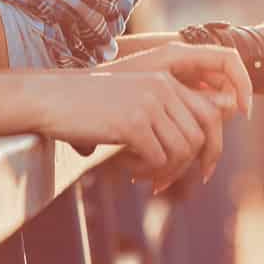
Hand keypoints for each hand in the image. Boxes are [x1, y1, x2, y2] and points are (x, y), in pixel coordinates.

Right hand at [32, 44, 251, 191]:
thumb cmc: (88, 106)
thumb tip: (195, 150)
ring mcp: (149, 104)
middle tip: (161, 183)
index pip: (210, 116)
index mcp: (166, 80)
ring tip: (138, 174)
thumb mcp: (131, 103)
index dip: (213, 148)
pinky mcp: (133, 123)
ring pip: (181, 153)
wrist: (50, 98)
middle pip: (200, 138)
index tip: (204, 172)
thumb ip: (163, 116)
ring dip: (162, 172)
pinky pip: (157, 160)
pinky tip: (124, 167)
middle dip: (186, 168)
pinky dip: (144, 171)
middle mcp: (163, 87)